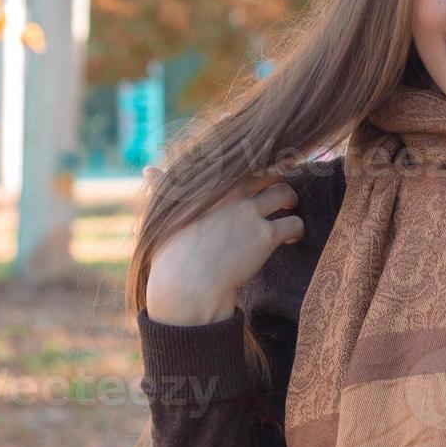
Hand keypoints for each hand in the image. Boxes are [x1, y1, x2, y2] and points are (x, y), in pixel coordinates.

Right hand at [143, 165, 304, 324]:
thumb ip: (163, 187)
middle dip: (278, 181)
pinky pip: (294, 223)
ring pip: (286, 192)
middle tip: (279, 194)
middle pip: (270, 173)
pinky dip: (296, 229)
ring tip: (289, 210)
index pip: (242, 163)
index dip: (256, 167)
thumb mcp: (165, 214)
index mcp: (211, 186)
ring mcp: (251, 213)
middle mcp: (233, 193)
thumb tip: (149, 170)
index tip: (260, 175)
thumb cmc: (172, 252)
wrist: (187, 283)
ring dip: (291, 200)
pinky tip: (291, 238)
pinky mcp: (265, 235)